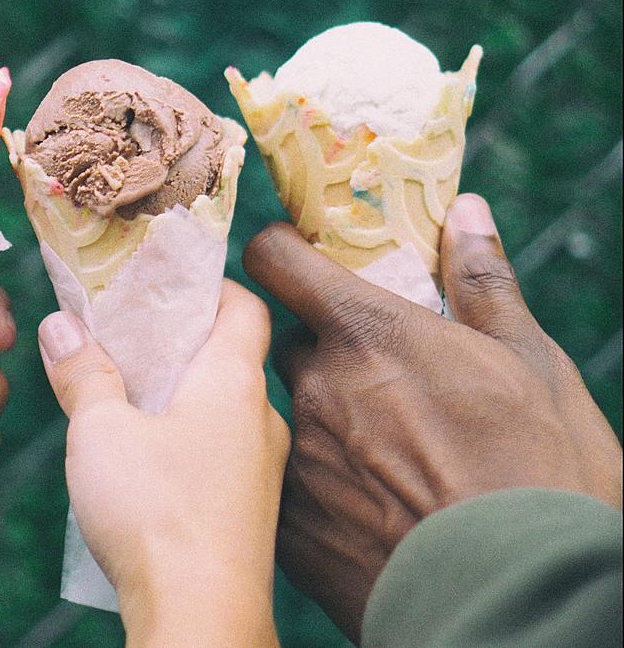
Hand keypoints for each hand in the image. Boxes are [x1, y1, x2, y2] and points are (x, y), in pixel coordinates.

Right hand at [38, 281, 289, 647]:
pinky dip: (190, 434)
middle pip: (231, 354)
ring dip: (183, 391)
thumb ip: (82, 371)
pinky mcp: (250, 509)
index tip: (167, 282)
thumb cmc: (155, 512)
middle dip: (181, 339)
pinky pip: (223, 449)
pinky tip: (148, 455)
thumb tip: (62, 324)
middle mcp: (261, 416)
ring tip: (129, 391)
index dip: (210, 284)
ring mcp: (262, 466)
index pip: (245, 305)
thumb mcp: (100, 430)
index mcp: (234, 380)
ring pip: (225, 406)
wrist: (202, 620)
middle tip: (130, 334)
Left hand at [243, 194, 622, 641]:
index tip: (297, 259)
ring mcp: (296, 459)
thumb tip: (465, 212)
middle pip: (286, 344)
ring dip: (321, 419)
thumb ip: (482, 281)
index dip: (280, 252)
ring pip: (287, 414)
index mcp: (365, 332)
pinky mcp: (291, 525)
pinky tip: (367, 506)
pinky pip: (286, 484)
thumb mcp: (530, 364)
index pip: (274, 259)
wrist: (520, 601)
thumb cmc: (539, 475)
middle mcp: (314, 387)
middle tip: (374, 378)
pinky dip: (316, 484)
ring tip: (382, 452)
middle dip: (320, 351)